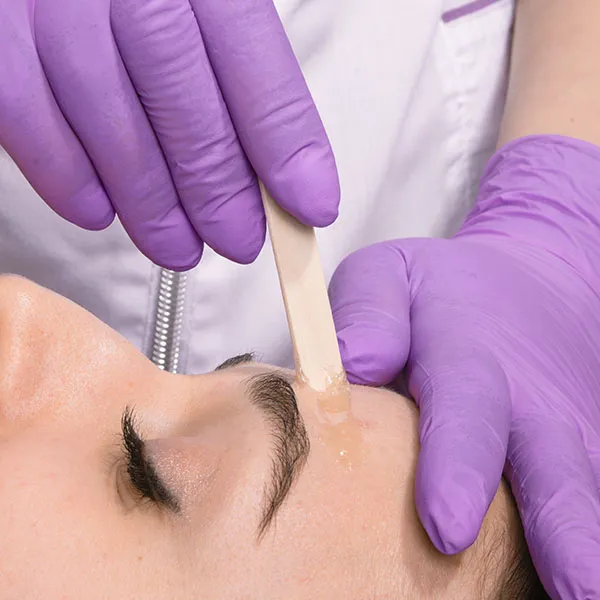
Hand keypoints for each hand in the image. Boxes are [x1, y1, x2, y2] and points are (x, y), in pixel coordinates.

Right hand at [0, 0, 338, 268]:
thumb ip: (232, 56)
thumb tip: (276, 156)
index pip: (256, 73)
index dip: (287, 151)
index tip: (309, 204)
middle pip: (189, 115)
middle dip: (220, 196)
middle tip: (239, 240)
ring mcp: (51, 10)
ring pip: (117, 136)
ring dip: (155, 209)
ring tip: (180, 247)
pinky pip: (36, 129)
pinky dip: (74, 184)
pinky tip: (102, 212)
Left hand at [330, 136, 599, 598]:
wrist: (523, 286)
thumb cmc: (437, 294)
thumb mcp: (390, 277)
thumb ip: (370, 310)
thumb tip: (356, 360)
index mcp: (469, 353)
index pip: (466, 406)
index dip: (458, 463)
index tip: (445, 524)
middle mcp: (527, 402)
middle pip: (550, 465)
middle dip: (559, 529)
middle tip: (571, 588)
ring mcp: (564, 431)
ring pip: (578, 488)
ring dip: (583, 542)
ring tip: (584, 590)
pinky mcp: (578, 452)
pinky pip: (580, 496)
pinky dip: (572, 535)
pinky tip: (564, 573)